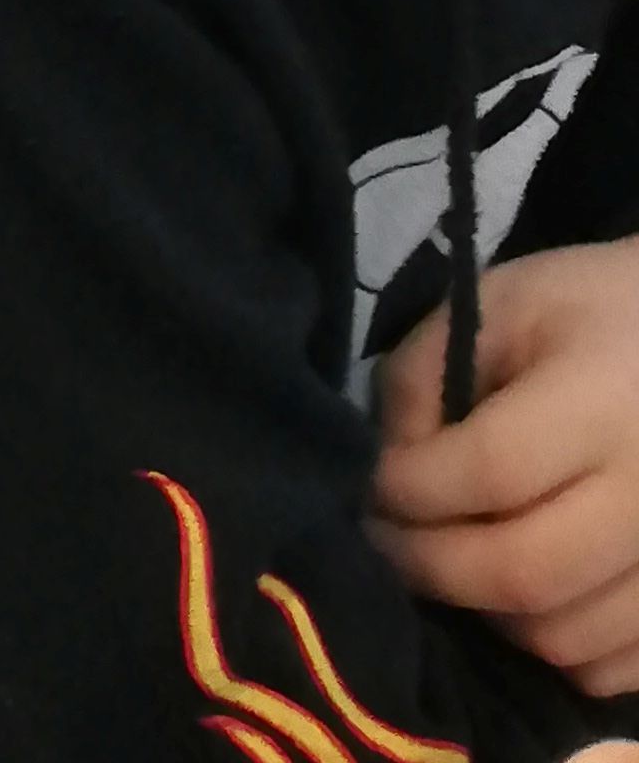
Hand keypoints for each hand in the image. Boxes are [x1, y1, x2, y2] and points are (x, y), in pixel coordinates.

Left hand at [374, 238, 638, 689]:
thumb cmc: (590, 316)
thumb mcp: (500, 304)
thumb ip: (427, 375)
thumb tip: (387, 465)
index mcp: (604, 402)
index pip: (491, 471)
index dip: (412, 486)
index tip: (370, 483)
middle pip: (524, 573)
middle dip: (429, 565)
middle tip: (385, 539)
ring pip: (562, 639)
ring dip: (482, 614)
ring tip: (449, 561)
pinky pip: (608, 673)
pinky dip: (547, 650)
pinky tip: (517, 596)